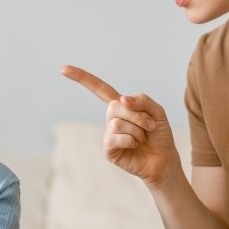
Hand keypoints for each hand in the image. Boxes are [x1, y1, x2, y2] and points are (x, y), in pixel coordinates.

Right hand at [61, 65, 179, 185]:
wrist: (164, 159)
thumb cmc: (159, 134)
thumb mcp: (157, 111)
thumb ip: (142, 100)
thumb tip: (122, 99)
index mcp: (120, 105)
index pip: (99, 88)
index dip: (82, 78)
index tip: (63, 69)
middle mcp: (111, 118)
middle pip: (115, 106)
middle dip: (138, 116)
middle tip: (150, 126)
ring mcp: (108, 134)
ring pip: (117, 124)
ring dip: (138, 131)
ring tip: (143, 138)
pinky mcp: (108, 149)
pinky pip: (116, 138)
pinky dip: (132, 141)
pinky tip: (136, 146)